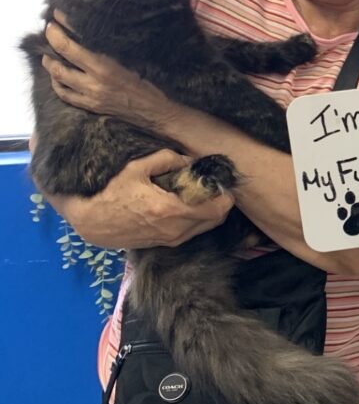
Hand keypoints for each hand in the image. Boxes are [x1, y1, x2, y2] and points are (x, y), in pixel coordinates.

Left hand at [42, 12, 177, 130]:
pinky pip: (65, 95)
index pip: (68, 48)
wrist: (157, 112)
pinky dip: (57, 83)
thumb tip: (95, 32)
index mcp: (104, 68)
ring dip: (50, 66)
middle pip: (58, 64)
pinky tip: (58, 77)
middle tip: (50, 35)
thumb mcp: (133, 60)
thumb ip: (111, 50)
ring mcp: (89, 97)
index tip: (53, 20)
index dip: (56, 33)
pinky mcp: (90, 107)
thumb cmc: (151, 82)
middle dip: (49, 47)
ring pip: (58, 80)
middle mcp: (93, 83)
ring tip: (50, 55)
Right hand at [47, 149, 233, 248]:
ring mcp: (167, 240)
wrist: (86, 219)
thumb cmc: (109, 190)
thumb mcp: (137, 167)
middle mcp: (173, 230)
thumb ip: (168, 159)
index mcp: (170, 210)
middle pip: (214, 221)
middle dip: (221, 204)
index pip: (216, 209)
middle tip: (216, 187)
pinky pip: (187, 234)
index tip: (225, 182)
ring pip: (202, 229)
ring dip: (208, 213)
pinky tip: (187, 206)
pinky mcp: (159, 244)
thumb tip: (190, 159)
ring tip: (203, 194)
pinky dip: (194, 221)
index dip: (227, 196)